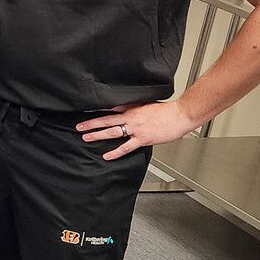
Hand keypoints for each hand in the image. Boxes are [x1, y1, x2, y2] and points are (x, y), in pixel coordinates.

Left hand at [76, 101, 194, 159]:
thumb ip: (136, 108)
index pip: (111, 109)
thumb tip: (127, 109)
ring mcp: (136, 128)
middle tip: (79, 126)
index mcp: (132, 108)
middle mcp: (131, 118)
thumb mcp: (148, 104)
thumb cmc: (167, 111)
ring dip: (98, 135)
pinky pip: (126, 147)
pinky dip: (115, 152)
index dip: (97, 110)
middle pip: (107, 120)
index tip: (86, 112)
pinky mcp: (143, 138)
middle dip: (91, 123)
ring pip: (112, 132)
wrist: (180, 114)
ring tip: (86, 137)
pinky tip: (106, 155)